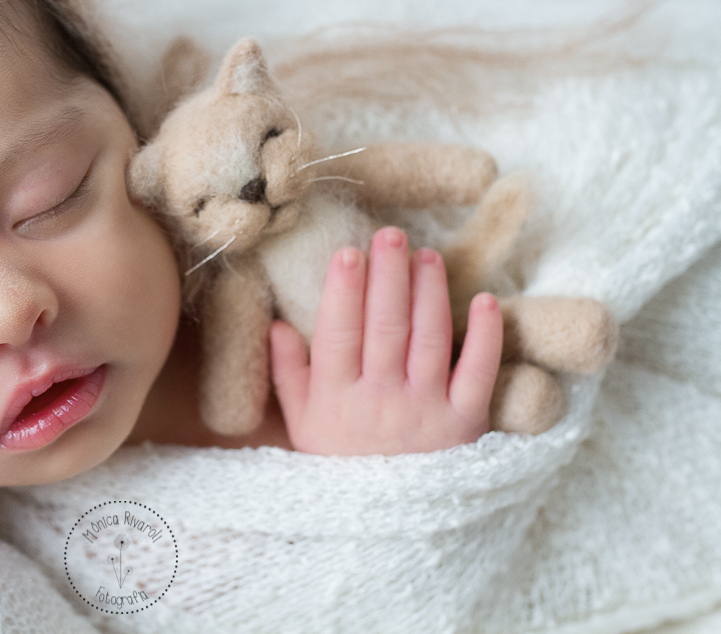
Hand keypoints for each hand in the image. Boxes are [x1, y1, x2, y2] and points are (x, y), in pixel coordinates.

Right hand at [269, 226, 501, 455]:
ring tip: (427, 256)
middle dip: (389, 275)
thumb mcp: (302, 424)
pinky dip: (484, 335)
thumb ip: (288, 374)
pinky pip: (477, 372)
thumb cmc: (340, 464)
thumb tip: (277, 323)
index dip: (344, 290)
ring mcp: (425, 410)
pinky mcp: (465, 422)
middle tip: (392, 235)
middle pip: (386, 325)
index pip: (339, 331)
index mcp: (336, 397)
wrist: (387, 525)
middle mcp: (380, 400)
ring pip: (429, 338)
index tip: (348, 252)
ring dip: (429, 291)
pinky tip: (484, 300)